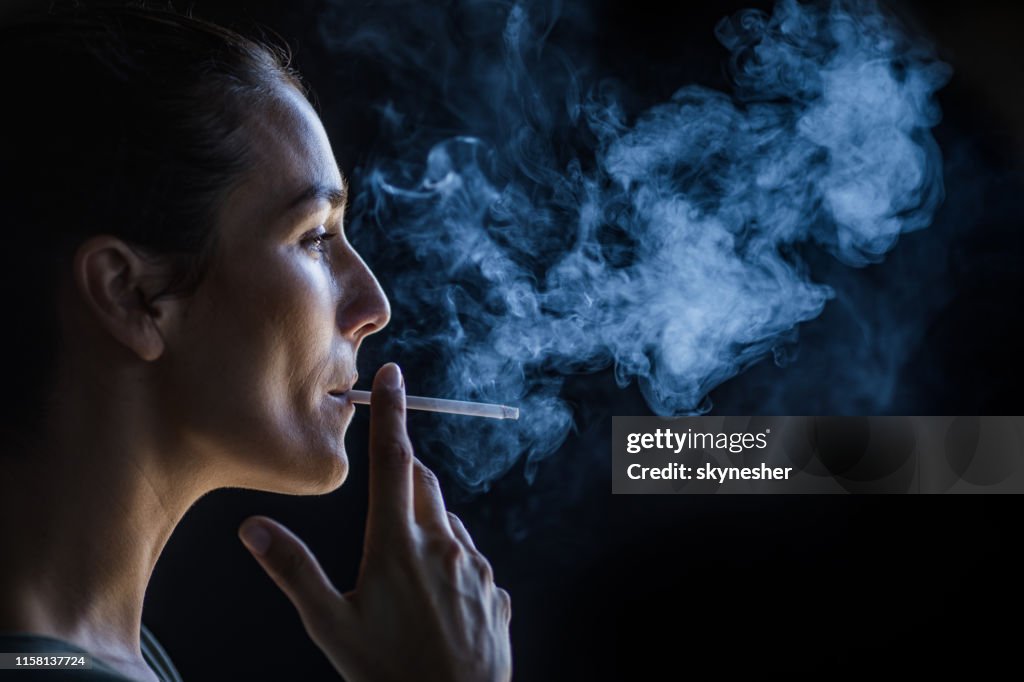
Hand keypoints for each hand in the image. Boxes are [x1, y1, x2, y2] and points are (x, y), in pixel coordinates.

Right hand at [238, 362, 511, 681]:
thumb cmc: (389, 676)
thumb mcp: (331, 626)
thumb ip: (295, 571)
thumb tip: (253, 527)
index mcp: (399, 544)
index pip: (395, 460)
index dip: (393, 413)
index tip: (395, 375)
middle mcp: (443, 544)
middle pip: (424, 483)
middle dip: (404, 470)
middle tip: (386, 478)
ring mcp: (475, 567)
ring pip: (447, 520)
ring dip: (426, 517)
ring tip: (401, 556)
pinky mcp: (493, 592)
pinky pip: (468, 558)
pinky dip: (449, 556)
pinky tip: (432, 593)